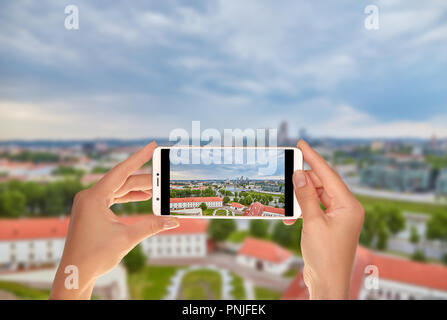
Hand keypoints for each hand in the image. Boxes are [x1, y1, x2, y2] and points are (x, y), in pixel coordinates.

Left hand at [50, 141, 178, 299]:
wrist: (75, 273)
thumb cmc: (95, 256)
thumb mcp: (127, 238)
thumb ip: (151, 226)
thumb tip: (173, 220)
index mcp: (94, 197)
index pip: (121, 171)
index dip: (138, 158)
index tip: (151, 146)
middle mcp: (89, 196)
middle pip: (122, 181)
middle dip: (144, 179)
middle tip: (164, 176)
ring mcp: (89, 203)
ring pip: (118, 189)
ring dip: (137, 189)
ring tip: (157, 187)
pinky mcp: (91, 211)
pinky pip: (112, 197)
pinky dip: (127, 197)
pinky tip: (142, 197)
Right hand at [284, 140, 363, 299]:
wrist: (328, 283)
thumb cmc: (325, 256)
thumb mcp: (312, 222)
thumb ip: (305, 196)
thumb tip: (299, 173)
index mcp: (349, 205)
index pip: (329, 174)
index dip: (314, 157)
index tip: (302, 143)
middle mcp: (346, 208)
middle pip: (322, 184)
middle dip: (302, 182)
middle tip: (285, 174)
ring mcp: (338, 217)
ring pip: (316, 196)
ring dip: (299, 199)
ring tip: (286, 203)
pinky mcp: (330, 225)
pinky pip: (314, 209)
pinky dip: (301, 211)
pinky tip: (289, 218)